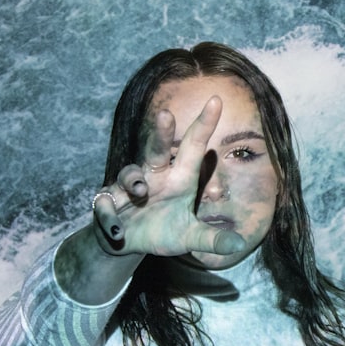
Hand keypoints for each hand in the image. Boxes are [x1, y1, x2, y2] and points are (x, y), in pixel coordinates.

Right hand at [92, 96, 245, 257]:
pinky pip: (105, 204)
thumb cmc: (162, 231)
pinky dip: (110, 217)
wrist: (128, 242)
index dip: (204, 124)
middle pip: (157, 149)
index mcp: (178, 179)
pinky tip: (117, 232)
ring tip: (140, 192)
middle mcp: (154, 176)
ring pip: (129, 173)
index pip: (194, 147)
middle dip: (162, 133)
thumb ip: (211, 240)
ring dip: (133, 180)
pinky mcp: (108, 203)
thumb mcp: (189, 237)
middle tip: (167, 115)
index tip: (216, 100)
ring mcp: (128, 188)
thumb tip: (239, 246)